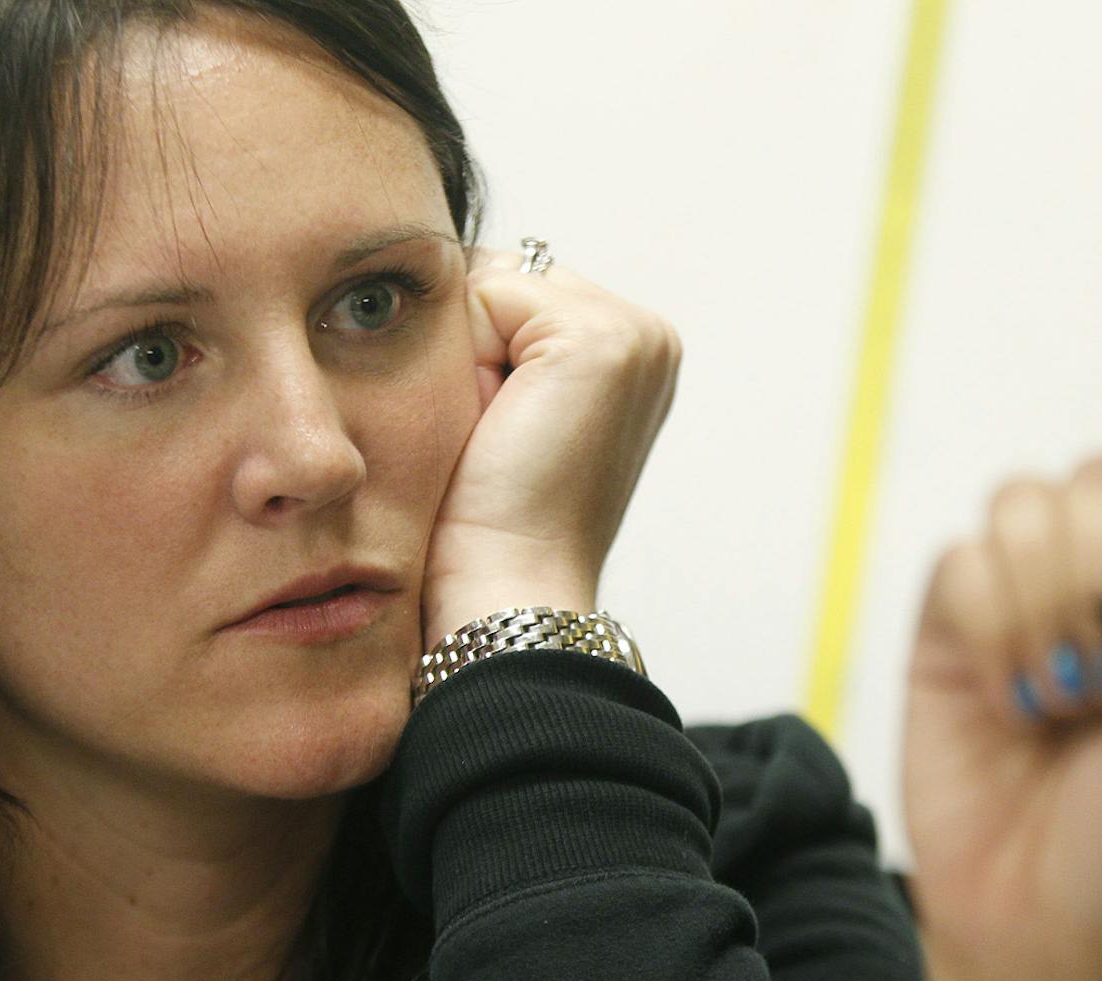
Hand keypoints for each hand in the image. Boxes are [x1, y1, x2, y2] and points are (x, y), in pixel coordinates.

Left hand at [420, 251, 680, 643]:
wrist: (510, 588)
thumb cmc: (490, 523)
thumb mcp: (506, 409)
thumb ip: (506, 337)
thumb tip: (450, 271)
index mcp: (636, 354)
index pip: (515, 292)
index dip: (475, 355)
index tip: (499, 437)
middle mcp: (650, 335)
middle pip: (502, 277)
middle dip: (471, 347)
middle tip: (494, 439)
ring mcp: (634, 333)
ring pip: (492, 282)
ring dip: (467, 353)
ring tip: (494, 432)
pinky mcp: (597, 339)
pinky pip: (485, 295)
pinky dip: (468, 359)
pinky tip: (494, 423)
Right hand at [902, 455, 1101, 980]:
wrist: (1048, 936)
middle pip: (1099, 479)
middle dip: (1101, 580)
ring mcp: (1029, 601)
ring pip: (1019, 507)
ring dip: (1044, 612)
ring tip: (1067, 706)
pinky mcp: (951, 632)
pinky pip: (957, 563)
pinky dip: (990, 636)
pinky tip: (1013, 709)